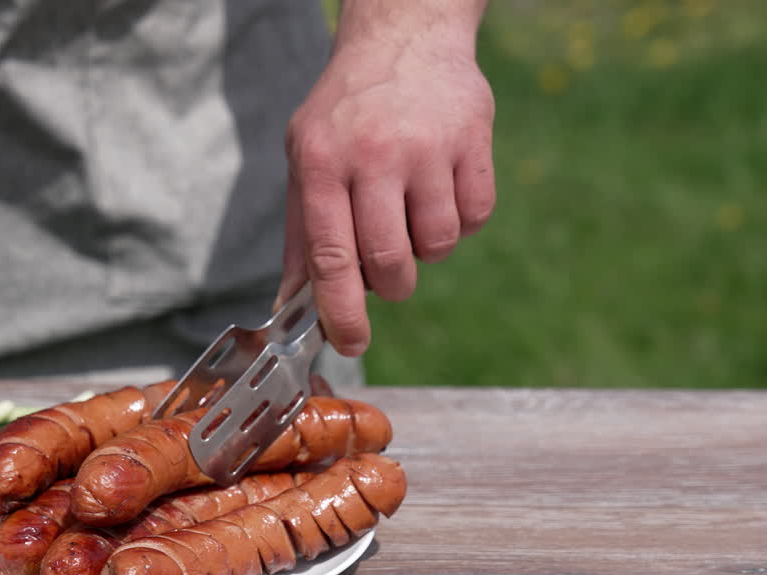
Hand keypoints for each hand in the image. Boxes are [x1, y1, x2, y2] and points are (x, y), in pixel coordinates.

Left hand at [279, 3, 495, 356]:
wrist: (403, 39)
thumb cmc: (346, 113)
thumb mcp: (305, 161)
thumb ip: (299, 235)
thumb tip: (291, 306)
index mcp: (322, 163)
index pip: (331, 258)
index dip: (342, 312)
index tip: (352, 344)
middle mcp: (373, 155)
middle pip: (390, 261)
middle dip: (391, 283)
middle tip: (389, 268)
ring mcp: (427, 146)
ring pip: (437, 244)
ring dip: (427, 246)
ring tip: (412, 208)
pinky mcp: (472, 139)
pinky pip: (474, 217)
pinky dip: (460, 220)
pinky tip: (441, 187)